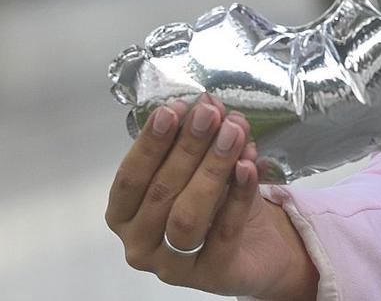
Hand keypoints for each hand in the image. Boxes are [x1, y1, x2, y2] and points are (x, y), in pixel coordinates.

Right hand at [105, 95, 318, 299]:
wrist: (256, 246)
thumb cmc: (216, 203)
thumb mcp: (203, 165)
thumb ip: (201, 137)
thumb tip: (207, 103)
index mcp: (124, 215)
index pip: (129, 179)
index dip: (150, 144)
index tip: (172, 109)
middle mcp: (140, 244)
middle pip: (160, 193)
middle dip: (187, 148)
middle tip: (210, 114)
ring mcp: (173, 266)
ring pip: (187, 216)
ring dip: (211, 169)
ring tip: (233, 134)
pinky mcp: (211, 276)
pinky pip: (224, 231)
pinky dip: (237, 195)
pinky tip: (248, 165)